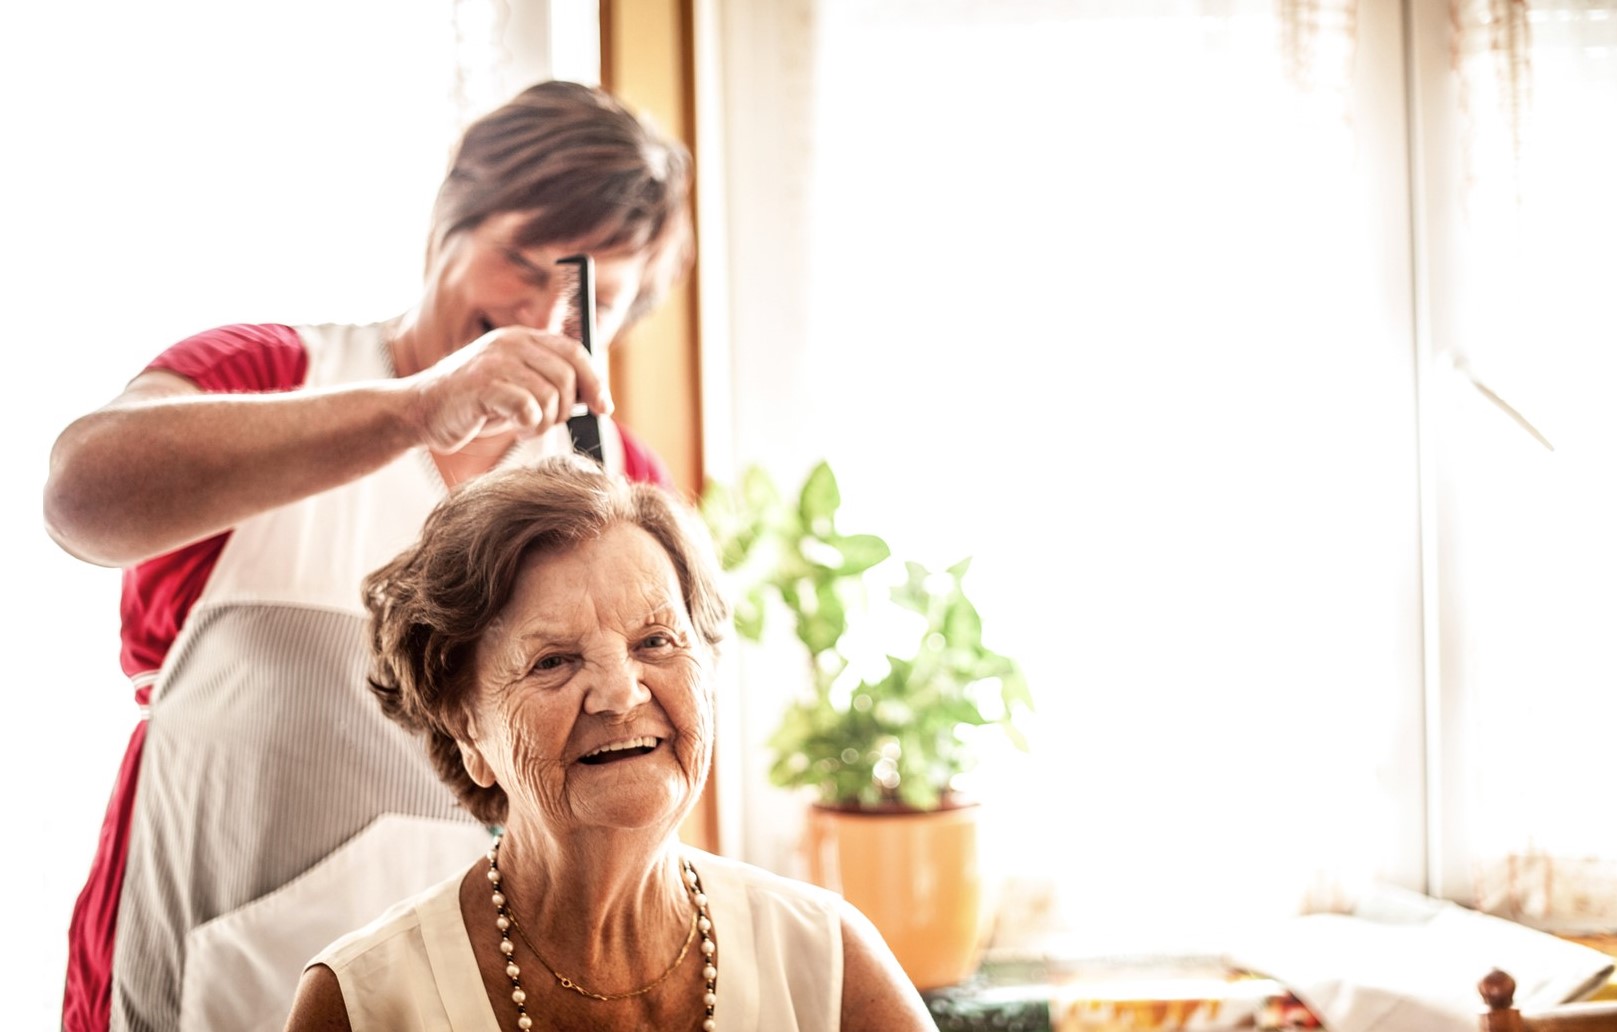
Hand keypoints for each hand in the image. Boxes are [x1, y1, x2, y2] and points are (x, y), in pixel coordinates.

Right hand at [401, 326, 611, 452]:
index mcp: (522, 338)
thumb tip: (597, 398)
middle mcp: (510, 343)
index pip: (575, 351)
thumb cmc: (474, 405)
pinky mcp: (481, 385)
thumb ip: (551, 384)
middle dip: (565, 408)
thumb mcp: (518, 386)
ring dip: (545, 421)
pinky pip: (528, 408)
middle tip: (544, 421)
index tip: (603, 408)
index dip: (595, 381)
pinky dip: (528, 425)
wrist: (420, 412)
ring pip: (550, 394)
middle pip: (567, 376)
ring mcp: (494, 361)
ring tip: (525, 425)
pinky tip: (514, 428)